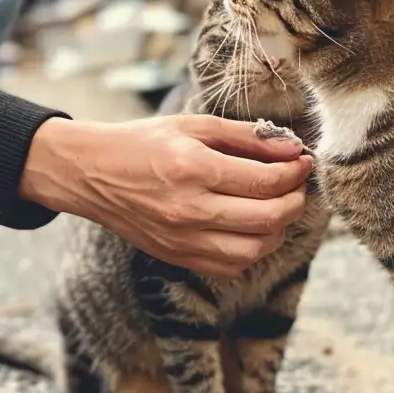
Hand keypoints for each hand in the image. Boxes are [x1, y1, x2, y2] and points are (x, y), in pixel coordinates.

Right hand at [19, 116, 313, 277]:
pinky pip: (233, 266)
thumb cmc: (143, 143)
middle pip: (268, 218)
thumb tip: (294, 150)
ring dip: (279, 230)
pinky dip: (253, 250)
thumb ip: (248, 137)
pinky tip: (251, 229)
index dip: (295, 173)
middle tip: (297, 187)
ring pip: (256, 249)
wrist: (90, 173)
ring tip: (277, 208)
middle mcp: (190, 208)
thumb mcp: (194, 126)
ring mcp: (184, 239)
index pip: (266, 181)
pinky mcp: (179, 257)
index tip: (303, 163)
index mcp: (193, 168)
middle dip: (295, 202)